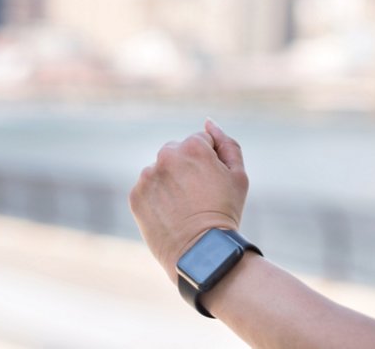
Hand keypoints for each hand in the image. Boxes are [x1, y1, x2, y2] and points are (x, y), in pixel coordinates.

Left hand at [128, 118, 250, 280]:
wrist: (201, 253)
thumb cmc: (225, 212)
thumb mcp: (238, 175)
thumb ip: (226, 143)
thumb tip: (208, 122)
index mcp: (193, 146)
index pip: (201, 141)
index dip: (210, 162)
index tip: (212, 183)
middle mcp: (166, 155)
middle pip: (177, 152)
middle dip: (186, 168)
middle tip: (198, 196)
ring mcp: (148, 176)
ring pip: (160, 170)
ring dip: (169, 182)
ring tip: (183, 207)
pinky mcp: (136, 195)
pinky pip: (147, 188)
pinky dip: (156, 198)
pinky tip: (170, 214)